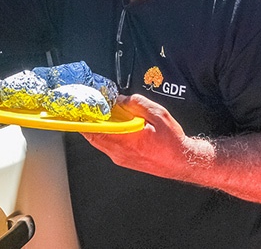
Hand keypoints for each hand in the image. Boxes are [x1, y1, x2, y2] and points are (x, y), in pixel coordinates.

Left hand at [81, 94, 209, 180]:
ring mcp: (120, 158)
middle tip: (85, 109)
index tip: (79, 110)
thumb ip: (137, 103)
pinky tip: (111, 125)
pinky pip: (107, 146)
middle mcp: (120, 152)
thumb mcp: (158, 114)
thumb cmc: (172, 142)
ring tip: (98, 114)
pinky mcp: (124, 160)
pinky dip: (104, 134)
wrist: (181, 161)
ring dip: (95, 128)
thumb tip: (121, 99)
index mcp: (126, 140)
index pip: (96, 130)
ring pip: (99, 142)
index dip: (85, 120)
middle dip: (87, 122)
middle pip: (93, 137)